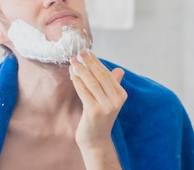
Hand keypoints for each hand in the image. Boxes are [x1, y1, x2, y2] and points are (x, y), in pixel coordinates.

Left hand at [69, 50, 126, 168]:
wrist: (96, 141)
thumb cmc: (101, 119)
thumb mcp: (110, 101)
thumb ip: (113, 85)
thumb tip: (119, 70)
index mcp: (121, 95)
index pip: (108, 74)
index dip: (97, 62)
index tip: (88, 52)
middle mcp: (116, 100)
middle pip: (100, 76)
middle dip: (89, 62)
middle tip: (79, 52)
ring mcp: (106, 106)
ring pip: (91, 82)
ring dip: (81, 69)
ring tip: (73, 61)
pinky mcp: (93, 111)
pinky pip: (84, 91)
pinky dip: (77, 81)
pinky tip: (72, 74)